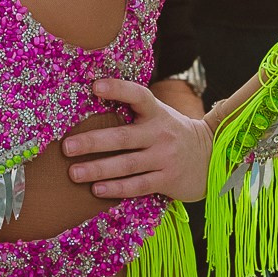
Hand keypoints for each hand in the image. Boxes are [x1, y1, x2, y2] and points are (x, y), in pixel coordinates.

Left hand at [61, 78, 211, 202]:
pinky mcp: (168, 180)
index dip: (117, 89)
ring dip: (99, 169)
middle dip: (93, 142)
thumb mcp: (159, 115)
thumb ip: (135, 110)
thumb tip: (94, 95)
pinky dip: (117, 188)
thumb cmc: (171, 132)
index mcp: (157, 112)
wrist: (210, 157)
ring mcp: (165, 158)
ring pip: (127, 165)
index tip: (95, 86)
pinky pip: (138, 186)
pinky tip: (97, 189)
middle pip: (123, 137)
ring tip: (74, 173)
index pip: (138, 95)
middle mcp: (161, 133)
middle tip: (67, 146)